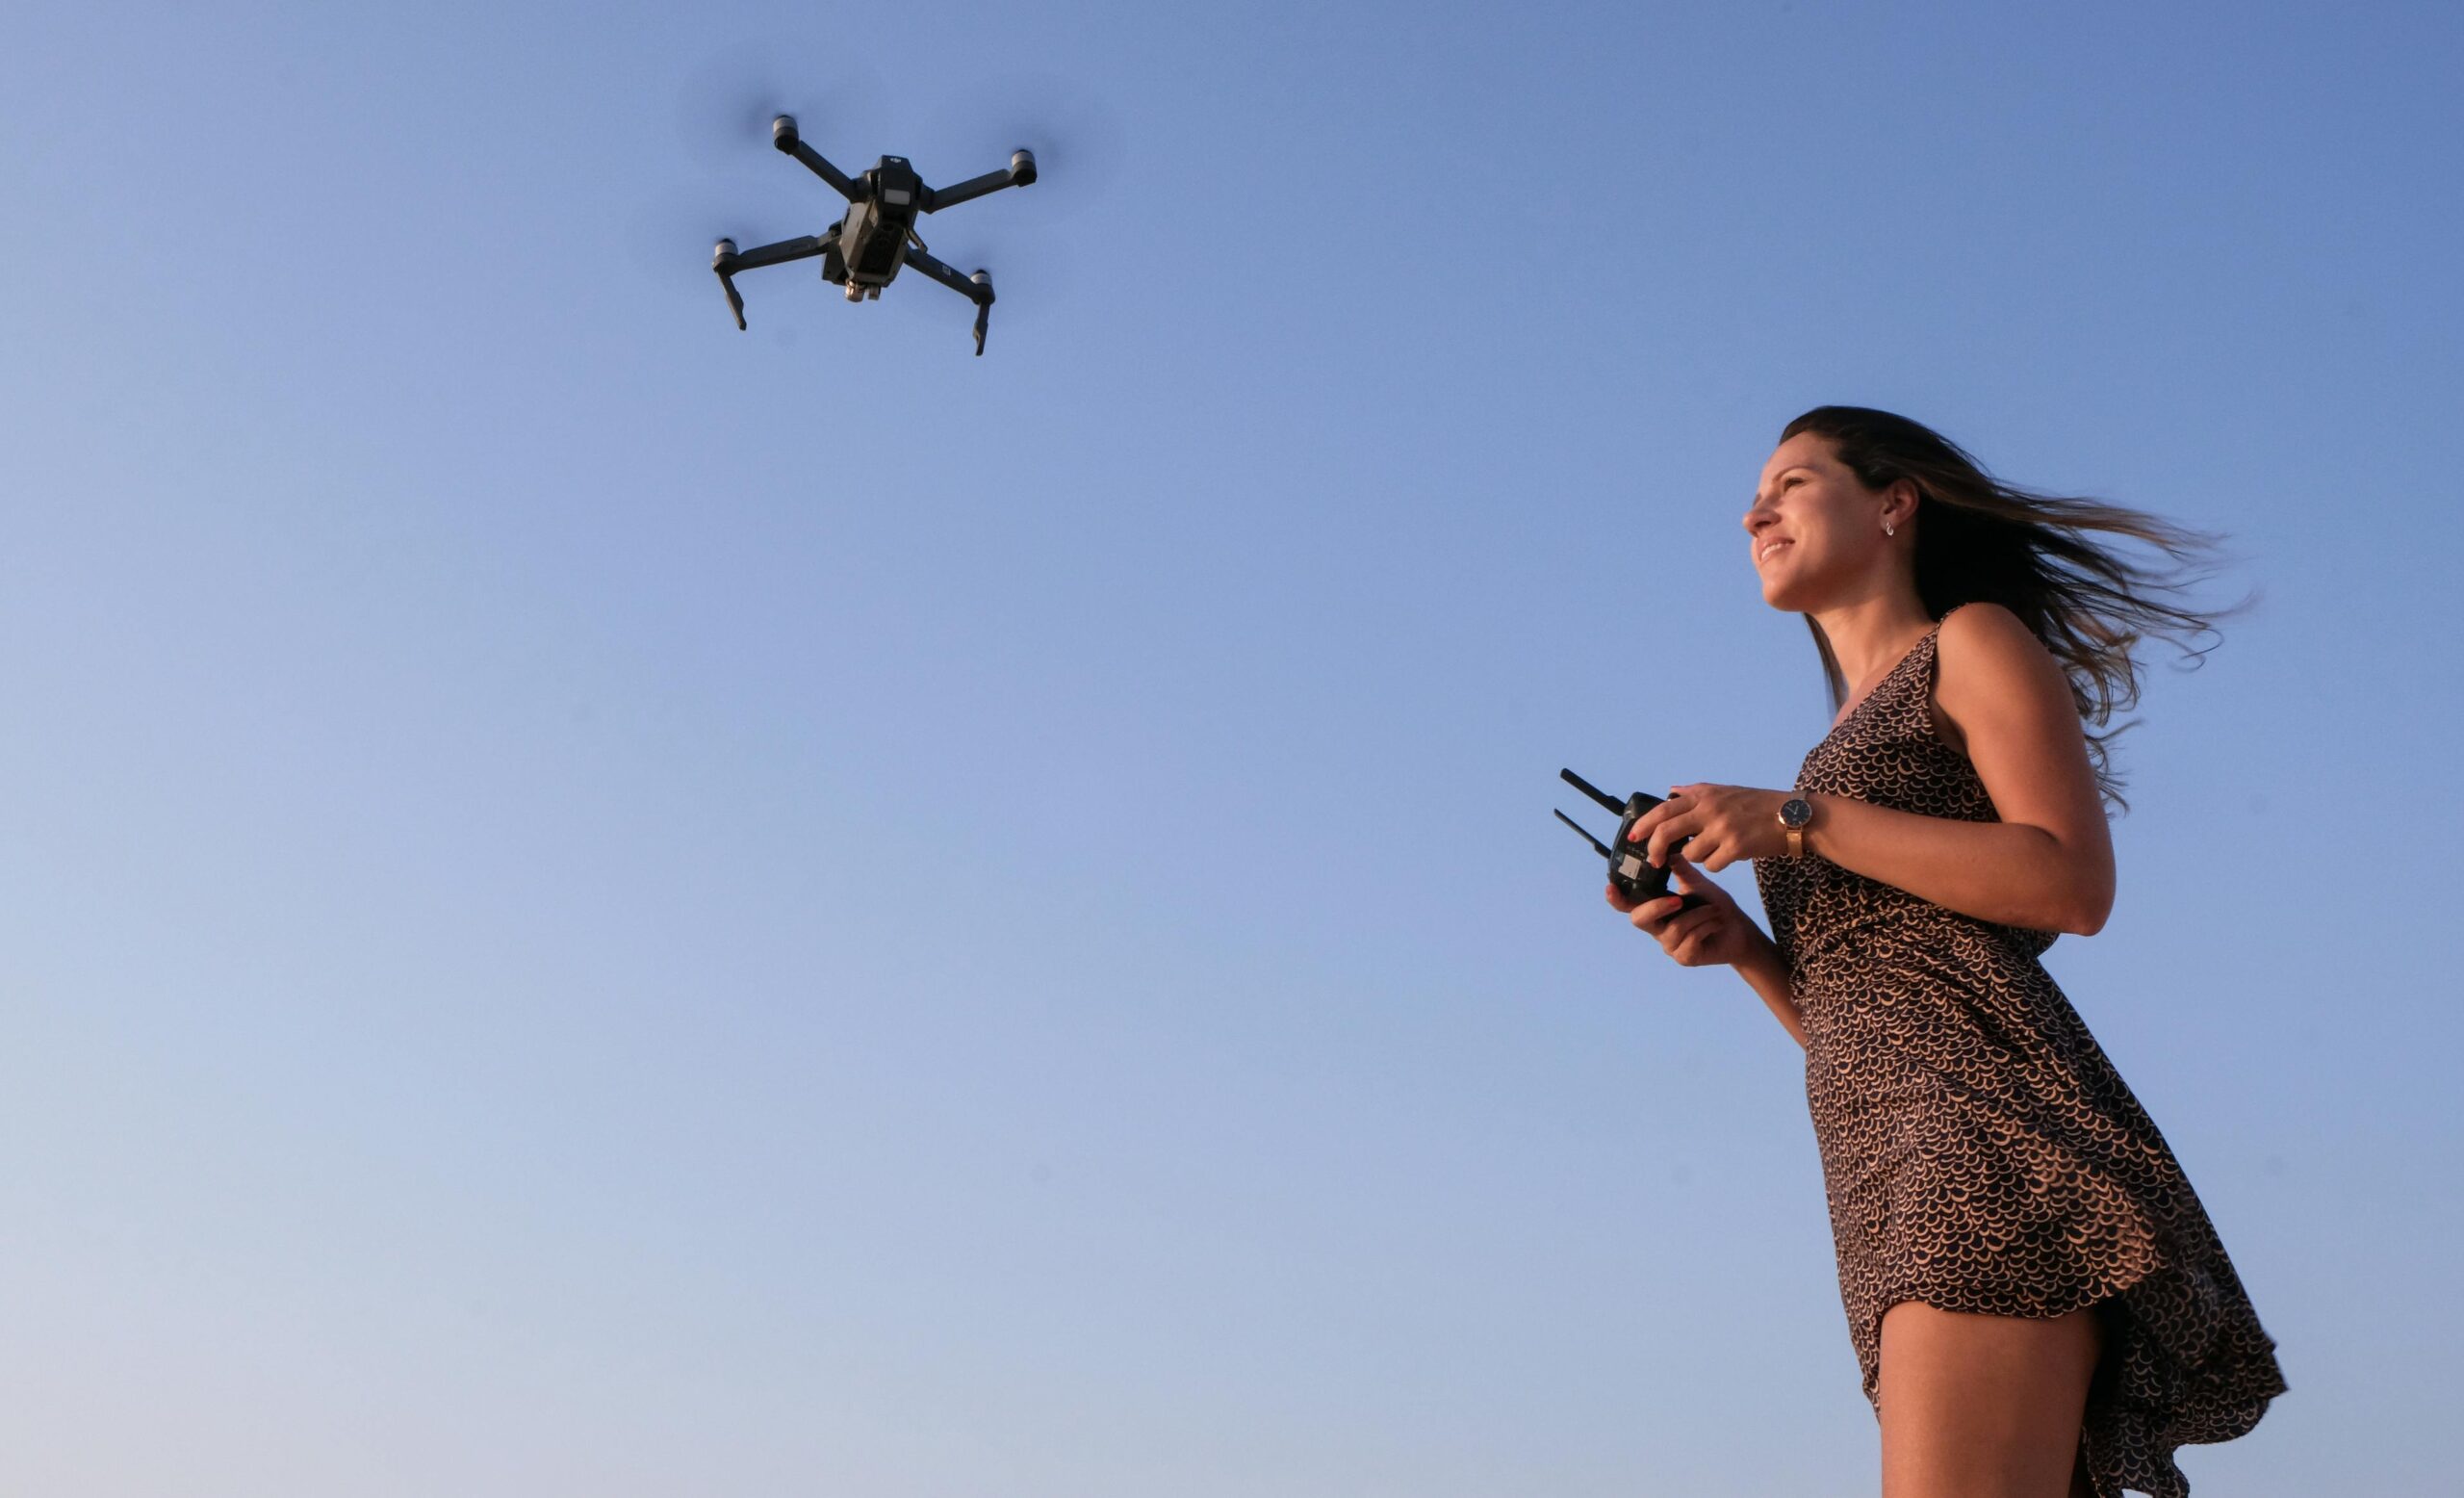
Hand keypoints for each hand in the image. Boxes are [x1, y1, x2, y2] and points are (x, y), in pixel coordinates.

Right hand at [1606, 853, 1760, 967]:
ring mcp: (1670, 946)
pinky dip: (1706, 926)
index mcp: (1656, 909)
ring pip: (1673, 929)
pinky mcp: (1685, 957)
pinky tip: (1716, 923)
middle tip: (1678, 900)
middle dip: (1657, 907)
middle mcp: (1658, 929)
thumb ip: (1681, 869)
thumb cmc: (1714, 907)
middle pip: (1639, 920)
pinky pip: (1690, 941)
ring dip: (1698, 915)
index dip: (1616, 898)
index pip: (1629, 905)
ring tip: (1713, 910)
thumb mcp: (1697, 884)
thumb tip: (1668, 848)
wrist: (1738, 930)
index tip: (1610, 887)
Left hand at [1626, 783, 1793, 872]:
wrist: (1794, 816)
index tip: (1633, 836)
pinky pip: (1711, 864)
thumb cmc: (1758, 804)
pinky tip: (1730, 855)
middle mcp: (1709, 809)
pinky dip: (1717, 863)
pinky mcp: (1735, 847)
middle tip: (1655, 861)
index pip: (1664, 809)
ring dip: (1698, 857)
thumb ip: (1696, 793)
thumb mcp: (1725, 791)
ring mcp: (1721, 828)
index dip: (1645, 824)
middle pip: (1667, 832)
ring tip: (1716, 849)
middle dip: (1655, 850)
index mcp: (1704, 795)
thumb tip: (1670, 791)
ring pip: (1690, 854)